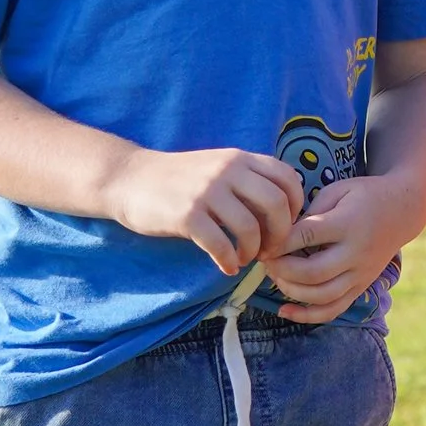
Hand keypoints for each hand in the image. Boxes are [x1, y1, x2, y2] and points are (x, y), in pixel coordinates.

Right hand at [104, 144, 304, 271]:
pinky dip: (228, 261)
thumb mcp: (217, 166)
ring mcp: (207, 192)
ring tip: (244, 259)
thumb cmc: (178, 178)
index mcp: (239, 158)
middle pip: (276, 205)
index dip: (295, 207)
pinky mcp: (187, 215)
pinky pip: (220, 245)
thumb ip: (247, 178)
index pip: (288, 179)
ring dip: (253, 251)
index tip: (284, 226)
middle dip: (280, 234)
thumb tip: (282, 207)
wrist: (130, 179)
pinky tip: (226, 267)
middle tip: (269, 250)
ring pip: (250, 228)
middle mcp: (228, 170)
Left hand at [266, 171, 410, 324]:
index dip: (279, 242)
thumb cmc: (363, 196)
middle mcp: (356, 252)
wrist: (403, 211)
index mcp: (348, 223)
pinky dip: (307, 316)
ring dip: (291, 291)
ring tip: (275, 277)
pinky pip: (333, 309)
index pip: (306, 236)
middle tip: (266, 261)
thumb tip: (282, 235)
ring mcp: (360, 274)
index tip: (262, 242)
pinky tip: (284, 311)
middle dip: (281, 269)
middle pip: (313, 272)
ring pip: (322, 295)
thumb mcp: (338, 190)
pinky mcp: (360, 287)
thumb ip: (311, 211)